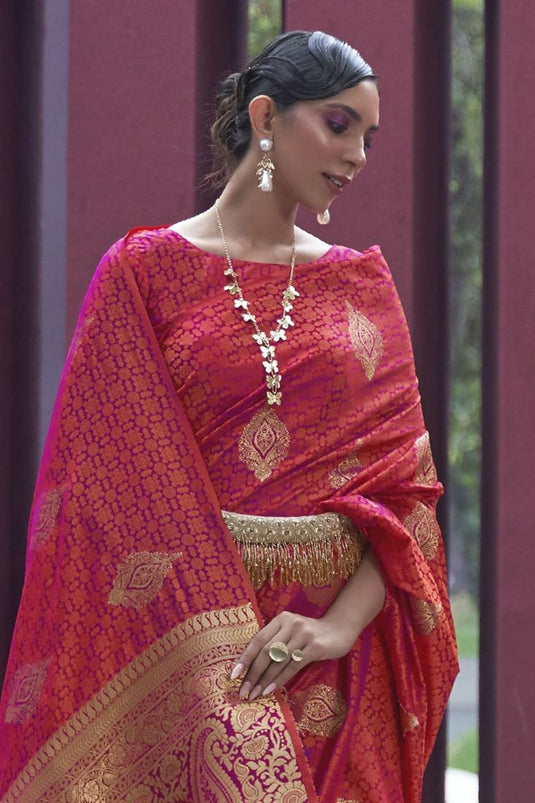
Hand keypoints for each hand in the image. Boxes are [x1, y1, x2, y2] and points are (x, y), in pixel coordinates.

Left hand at [230, 610, 358, 700]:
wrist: (340, 629)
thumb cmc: (310, 634)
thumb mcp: (291, 632)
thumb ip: (275, 642)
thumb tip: (251, 666)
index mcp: (281, 619)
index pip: (258, 639)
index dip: (245, 658)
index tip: (233, 675)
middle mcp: (291, 624)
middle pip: (266, 651)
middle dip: (252, 673)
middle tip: (243, 691)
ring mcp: (303, 634)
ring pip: (278, 660)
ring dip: (264, 680)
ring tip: (254, 695)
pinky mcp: (315, 646)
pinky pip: (293, 666)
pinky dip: (279, 679)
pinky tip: (271, 690)